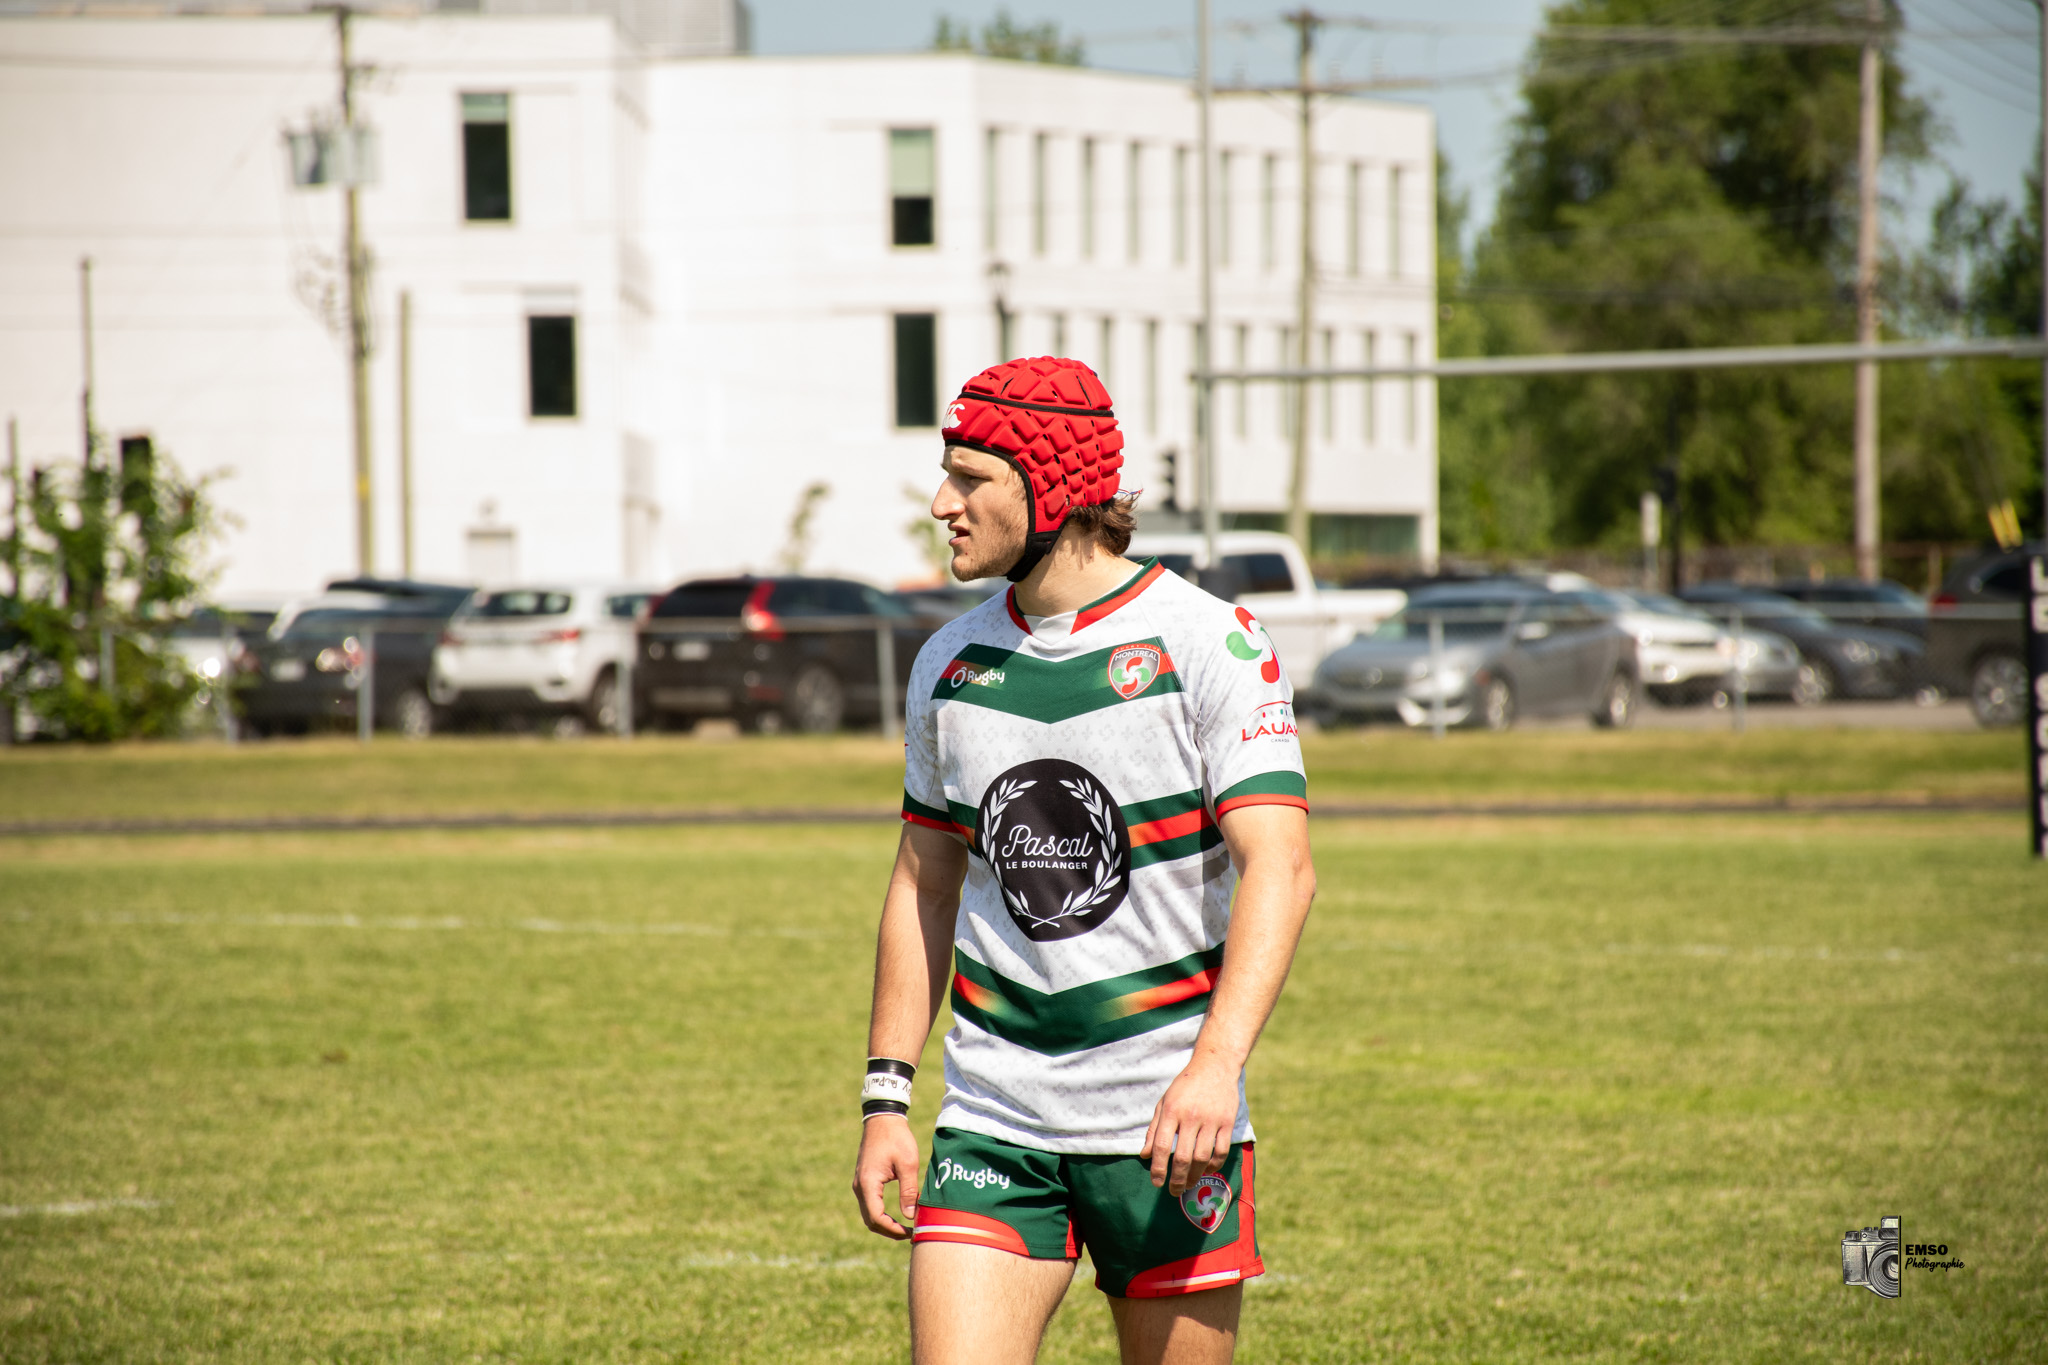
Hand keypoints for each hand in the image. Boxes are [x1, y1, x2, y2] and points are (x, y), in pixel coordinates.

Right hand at [852, 1114, 921, 1239]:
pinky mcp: (864, 1181)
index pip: (876, 1218)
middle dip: (889, 1231)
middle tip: (910, 1234)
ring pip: (869, 1214)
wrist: (883, 1118)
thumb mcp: (908, 1163)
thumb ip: (909, 1191)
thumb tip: (910, 1216)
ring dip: (885, 1224)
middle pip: (870, 1220)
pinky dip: (881, 1214)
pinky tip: (897, 1214)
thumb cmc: (896, 1138)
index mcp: (868, 1183)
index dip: (892, 1230)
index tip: (910, 1232)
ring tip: (905, 1228)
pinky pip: (870, 1205)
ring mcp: (860, 1184)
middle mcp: (860, 1187)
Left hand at [1138, 1059, 1238, 1196]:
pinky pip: (1221, 1151)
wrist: (1215, 1066)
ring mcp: (1211, 1120)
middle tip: (1173, 1191)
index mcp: (1171, 1110)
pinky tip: (1206, 1170)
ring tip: (1188, 1184)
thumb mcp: (1164, 1102)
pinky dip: (1214, 1165)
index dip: (1157, 1168)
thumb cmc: (1185, 1086)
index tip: (1156, 1182)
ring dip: (1194, 1176)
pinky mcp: (1227, 1122)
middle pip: (1182, 1156)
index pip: (1160, 1145)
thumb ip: (1154, 1129)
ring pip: (1202, 1157)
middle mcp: (1190, 1116)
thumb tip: (1144, 1155)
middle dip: (1176, 1179)